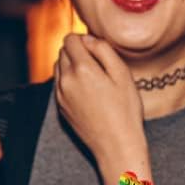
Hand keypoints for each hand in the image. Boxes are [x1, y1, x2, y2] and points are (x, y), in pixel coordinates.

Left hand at [54, 34, 144, 162]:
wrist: (116, 145)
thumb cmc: (125, 110)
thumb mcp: (122, 74)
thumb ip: (103, 50)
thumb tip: (87, 39)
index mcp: (81, 69)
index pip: (70, 39)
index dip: (83, 39)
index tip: (96, 47)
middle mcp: (66, 80)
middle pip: (62, 52)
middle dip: (77, 51)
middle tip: (98, 62)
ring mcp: (60, 95)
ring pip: (58, 67)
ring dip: (71, 64)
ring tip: (93, 75)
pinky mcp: (60, 106)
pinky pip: (59, 84)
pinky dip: (69, 80)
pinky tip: (87, 90)